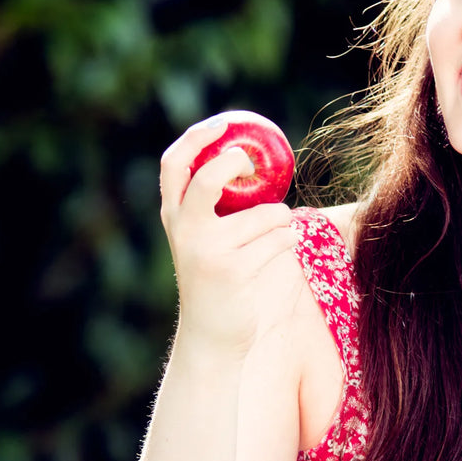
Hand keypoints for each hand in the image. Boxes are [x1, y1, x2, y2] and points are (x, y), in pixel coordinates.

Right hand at [159, 117, 297, 355]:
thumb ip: (214, 207)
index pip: (173, 164)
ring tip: (276, 235)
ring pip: (266, 214)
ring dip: (282, 220)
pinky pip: (279, 240)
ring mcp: (209, 252)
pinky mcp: (235, 271)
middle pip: (207, 178)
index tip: (224, 123)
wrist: (212, 337)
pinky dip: (288, 241)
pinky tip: (279, 253)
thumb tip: (251, 162)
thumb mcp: (204, 241)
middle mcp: (185, 232)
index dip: (197, 137)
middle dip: (234, 163)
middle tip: (252, 165)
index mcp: (174, 218)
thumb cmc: (217, 280)